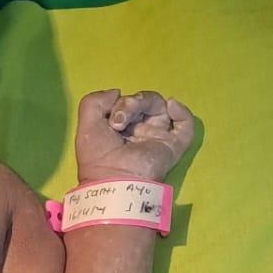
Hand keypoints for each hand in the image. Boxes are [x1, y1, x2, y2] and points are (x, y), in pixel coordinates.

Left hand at [75, 89, 193, 182]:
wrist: (113, 180)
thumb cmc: (97, 157)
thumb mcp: (86, 123)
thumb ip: (94, 101)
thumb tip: (117, 92)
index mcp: (119, 129)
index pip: (125, 102)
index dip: (117, 103)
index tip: (109, 119)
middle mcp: (139, 131)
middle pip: (143, 101)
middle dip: (130, 103)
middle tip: (118, 121)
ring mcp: (156, 137)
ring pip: (160, 105)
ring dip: (145, 102)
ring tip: (130, 119)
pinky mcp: (172, 145)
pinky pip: (186, 125)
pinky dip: (182, 111)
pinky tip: (171, 106)